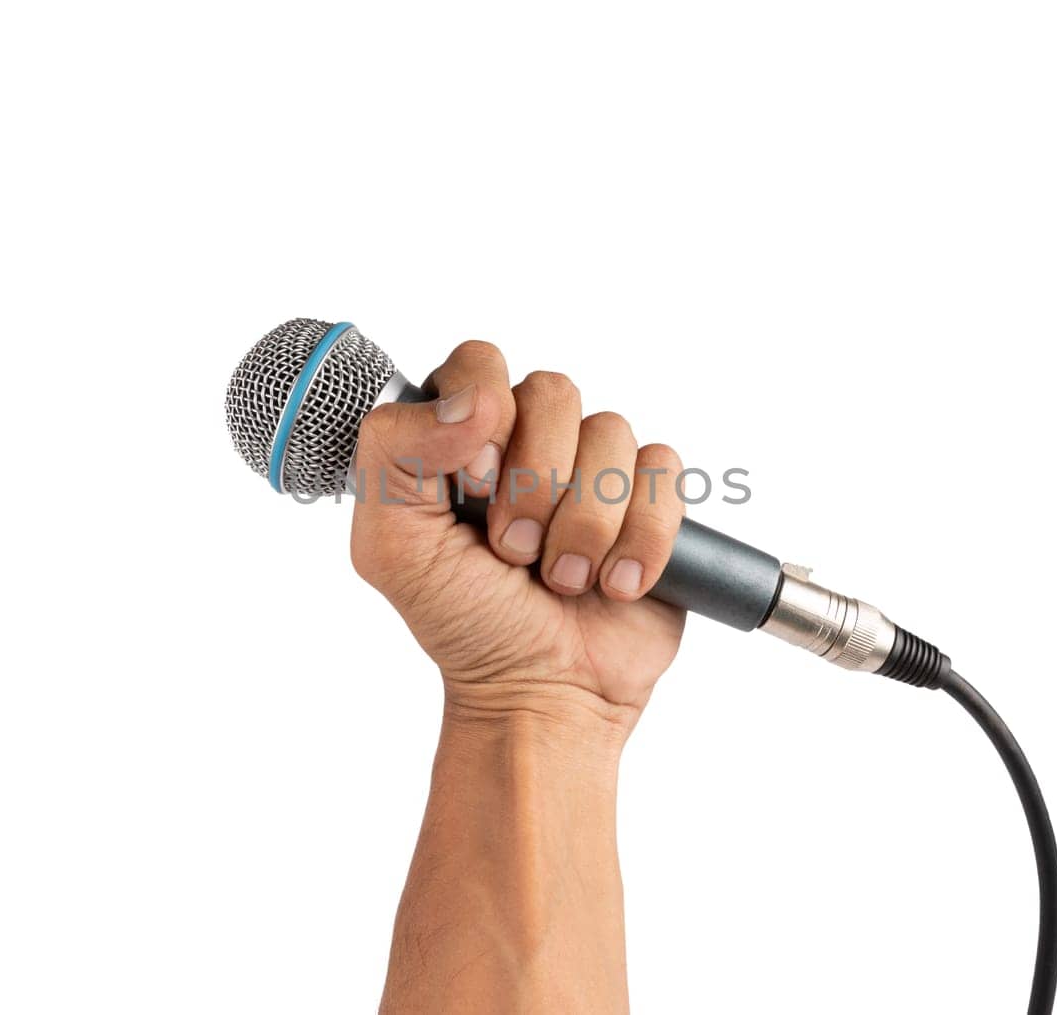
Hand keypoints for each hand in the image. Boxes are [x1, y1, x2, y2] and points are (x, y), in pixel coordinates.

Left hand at [350, 340, 686, 731]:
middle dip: (535, 485)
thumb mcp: (391, 546)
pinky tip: (615, 584)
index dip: (483, 414)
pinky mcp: (653, 501)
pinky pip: (665, 474)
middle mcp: (530, 441)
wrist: (542, 693)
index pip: (478, 363)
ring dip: (584, 526)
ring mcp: (595, 469)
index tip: (474, 485)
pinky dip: (640, 540)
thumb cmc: (464, 622)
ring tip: (560, 579)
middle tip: (514, 550)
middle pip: (553, 392)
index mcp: (461, 436)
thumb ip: (394, 453)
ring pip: (612, 434)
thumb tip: (474, 401)